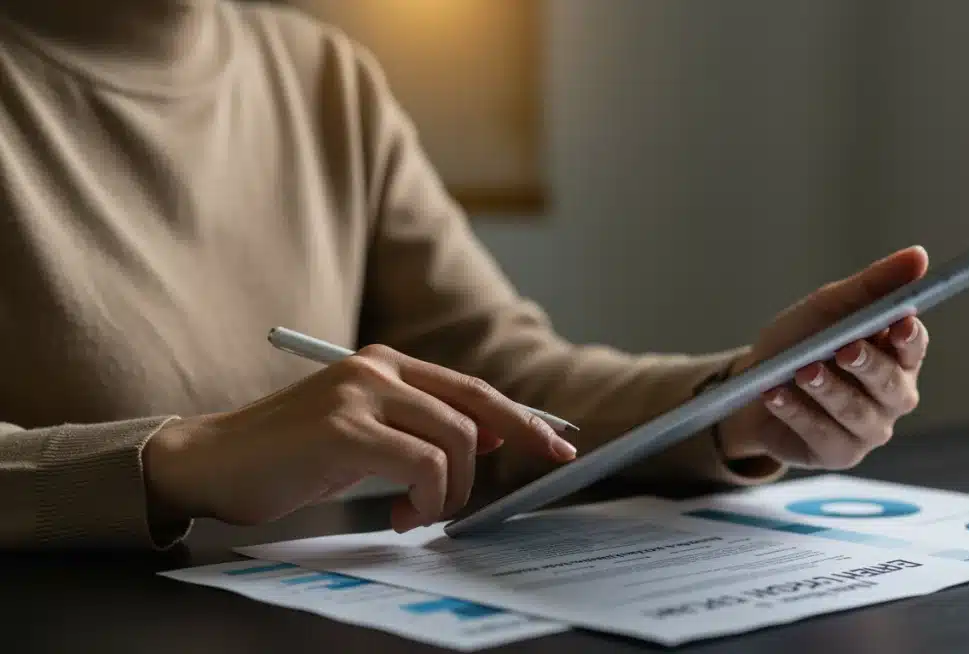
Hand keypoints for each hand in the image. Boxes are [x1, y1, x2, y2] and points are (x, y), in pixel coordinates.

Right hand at [142, 345, 576, 531]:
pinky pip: (423, 464)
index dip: (522, 417)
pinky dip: (426, 499)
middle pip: (476, 408)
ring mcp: (360, 393)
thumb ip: (423, 428)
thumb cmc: (290, 455)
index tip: (557, 442)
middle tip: (517, 480)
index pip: (472, 387)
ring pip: (456, 439)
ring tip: (419, 514)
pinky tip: (401, 516)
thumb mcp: (367, 435)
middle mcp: (378, 367)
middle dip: (511, 448)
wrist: (210, 461)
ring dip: (451, 491)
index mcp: (386, 363)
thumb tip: (495, 437)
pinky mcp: (343, 428)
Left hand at [717, 246, 929, 469]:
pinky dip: (796, 412)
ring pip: (856, 413)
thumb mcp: (831, 307)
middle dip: (868, 365)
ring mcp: (868, 430)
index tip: (898, 322)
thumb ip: (873, 286)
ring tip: (801, 371)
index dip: (908, 337)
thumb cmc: (801, 341)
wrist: (754, 383)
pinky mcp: (838, 454)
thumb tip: (919, 255)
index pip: (914, 347)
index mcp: (897, 356)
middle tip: (844, 350)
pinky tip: (774, 394)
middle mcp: (891, 397)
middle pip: (890, 384)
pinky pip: (822, 435)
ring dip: (828, 391)